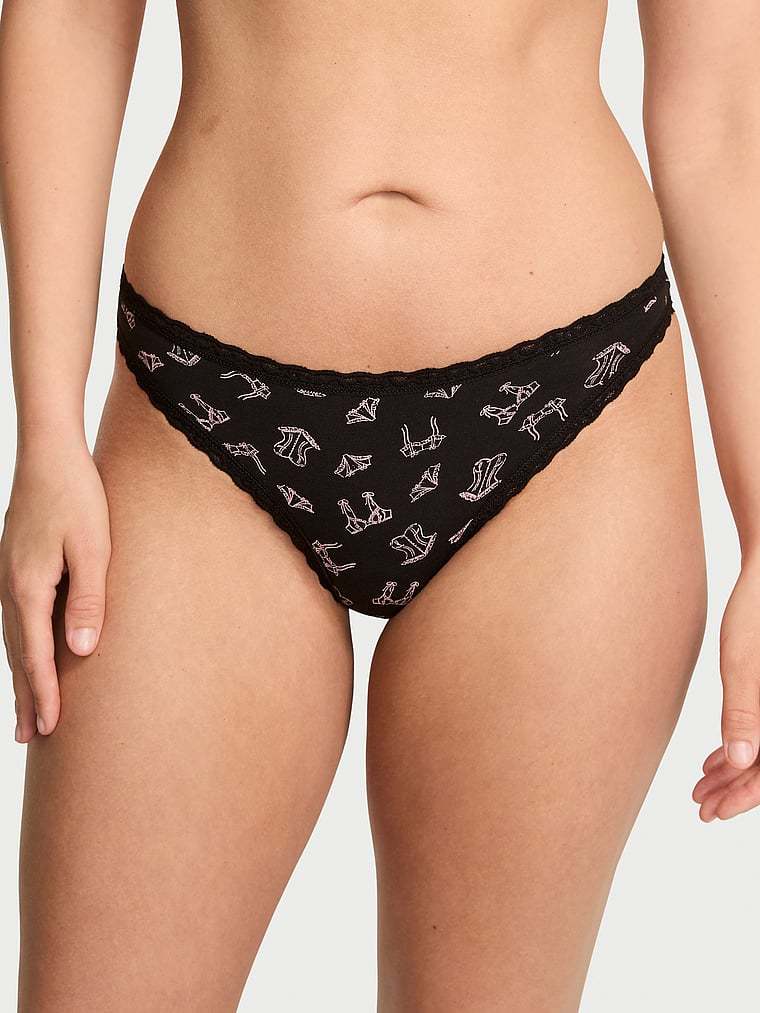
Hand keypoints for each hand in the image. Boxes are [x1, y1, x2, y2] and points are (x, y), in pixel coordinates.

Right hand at [0, 440, 109, 740]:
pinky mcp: (16, 567)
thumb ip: (88, 600)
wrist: (49, 454)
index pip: (36, 655)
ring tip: (26, 709)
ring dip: (20, 676)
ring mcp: (9, 577)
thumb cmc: (78, 497)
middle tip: (28, 739)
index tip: (50, 730)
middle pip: (18, 655)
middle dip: (25, 698)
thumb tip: (81, 651)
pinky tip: (27, 653)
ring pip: (14, 639)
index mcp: (29, 588)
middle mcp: (11, 588)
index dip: (44, 694)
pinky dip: (21, 648)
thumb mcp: (94, 548)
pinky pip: (16, 619)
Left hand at [693, 563, 759, 819]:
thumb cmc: (756, 612)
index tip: (714, 813)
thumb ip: (744, 714)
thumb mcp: (742, 663)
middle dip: (735, 790)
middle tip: (701, 807)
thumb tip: (739, 762)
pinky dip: (739, 747)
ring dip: (734, 771)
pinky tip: (713, 759)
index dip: (744, 797)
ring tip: (701, 787)